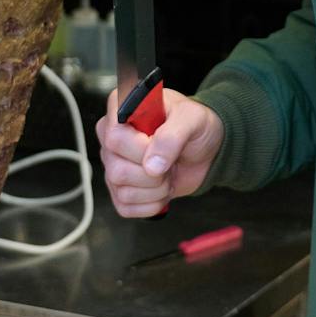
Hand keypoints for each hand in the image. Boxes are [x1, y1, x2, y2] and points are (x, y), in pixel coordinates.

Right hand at [96, 88, 225, 217]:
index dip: (140, 149)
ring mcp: (112, 164)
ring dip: (156, 189)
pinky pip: (126, 207)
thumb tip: (152, 166)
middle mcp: (110, 136)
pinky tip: (162, 188)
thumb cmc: (195, 125)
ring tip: (168, 172)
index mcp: (121, 109)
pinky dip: (152, 203)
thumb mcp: (192, 119)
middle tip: (171, 160)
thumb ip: (172, 136)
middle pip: (117, 169)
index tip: (160, 144)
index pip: (114, 136)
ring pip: (123, 191)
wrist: (204, 149)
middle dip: (154, 173)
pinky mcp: (119, 190)